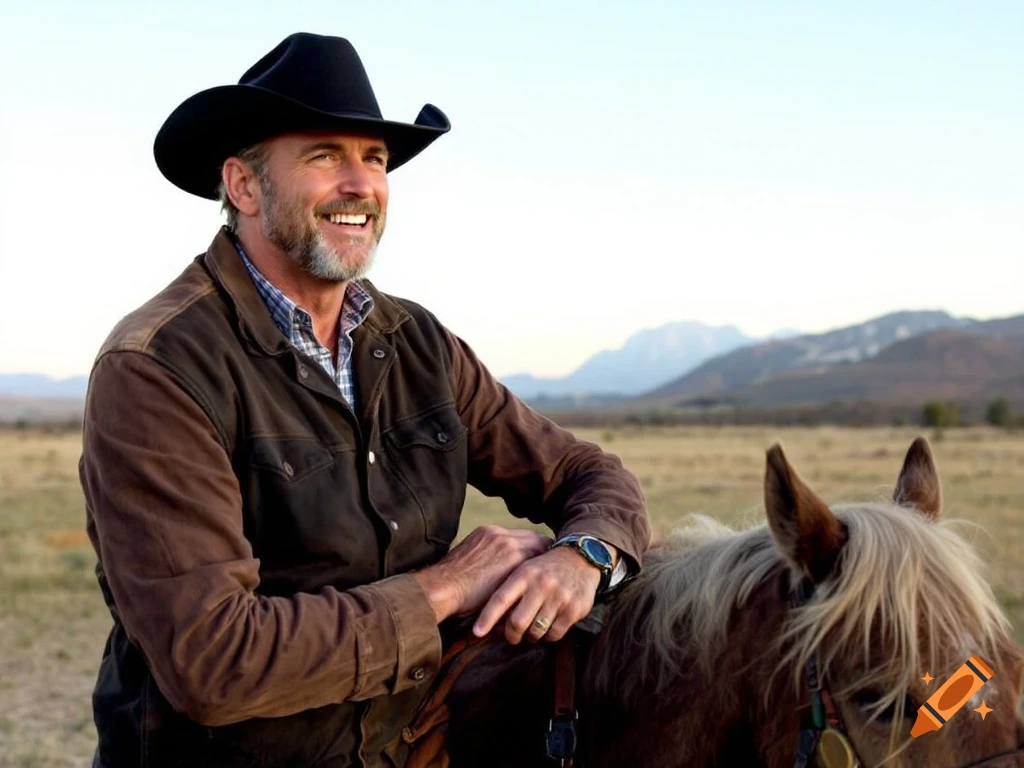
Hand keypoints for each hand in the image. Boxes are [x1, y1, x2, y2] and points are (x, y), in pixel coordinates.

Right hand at [411, 525, 551, 622]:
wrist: (442, 588)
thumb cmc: (451, 585)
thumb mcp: (469, 562)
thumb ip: (486, 560)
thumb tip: (496, 574)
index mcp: (487, 533)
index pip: (519, 537)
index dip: (531, 548)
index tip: (538, 560)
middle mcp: (498, 533)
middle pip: (533, 537)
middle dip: (543, 552)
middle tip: (553, 568)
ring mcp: (506, 542)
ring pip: (538, 547)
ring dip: (546, 561)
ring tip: (556, 576)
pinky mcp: (511, 557)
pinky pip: (536, 559)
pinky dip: (542, 570)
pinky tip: (549, 583)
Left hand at [472, 546, 601, 644]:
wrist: (580, 559)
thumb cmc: (545, 569)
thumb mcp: (525, 570)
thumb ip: (509, 590)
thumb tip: (489, 619)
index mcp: (523, 574)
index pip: (500, 599)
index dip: (487, 618)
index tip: (477, 632)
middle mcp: (540, 585)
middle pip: (517, 622)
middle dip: (511, 635)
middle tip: (512, 637)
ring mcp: (558, 597)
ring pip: (536, 631)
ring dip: (531, 636)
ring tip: (532, 629)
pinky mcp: (573, 608)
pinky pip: (554, 634)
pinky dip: (548, 636)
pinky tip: (548, 626)